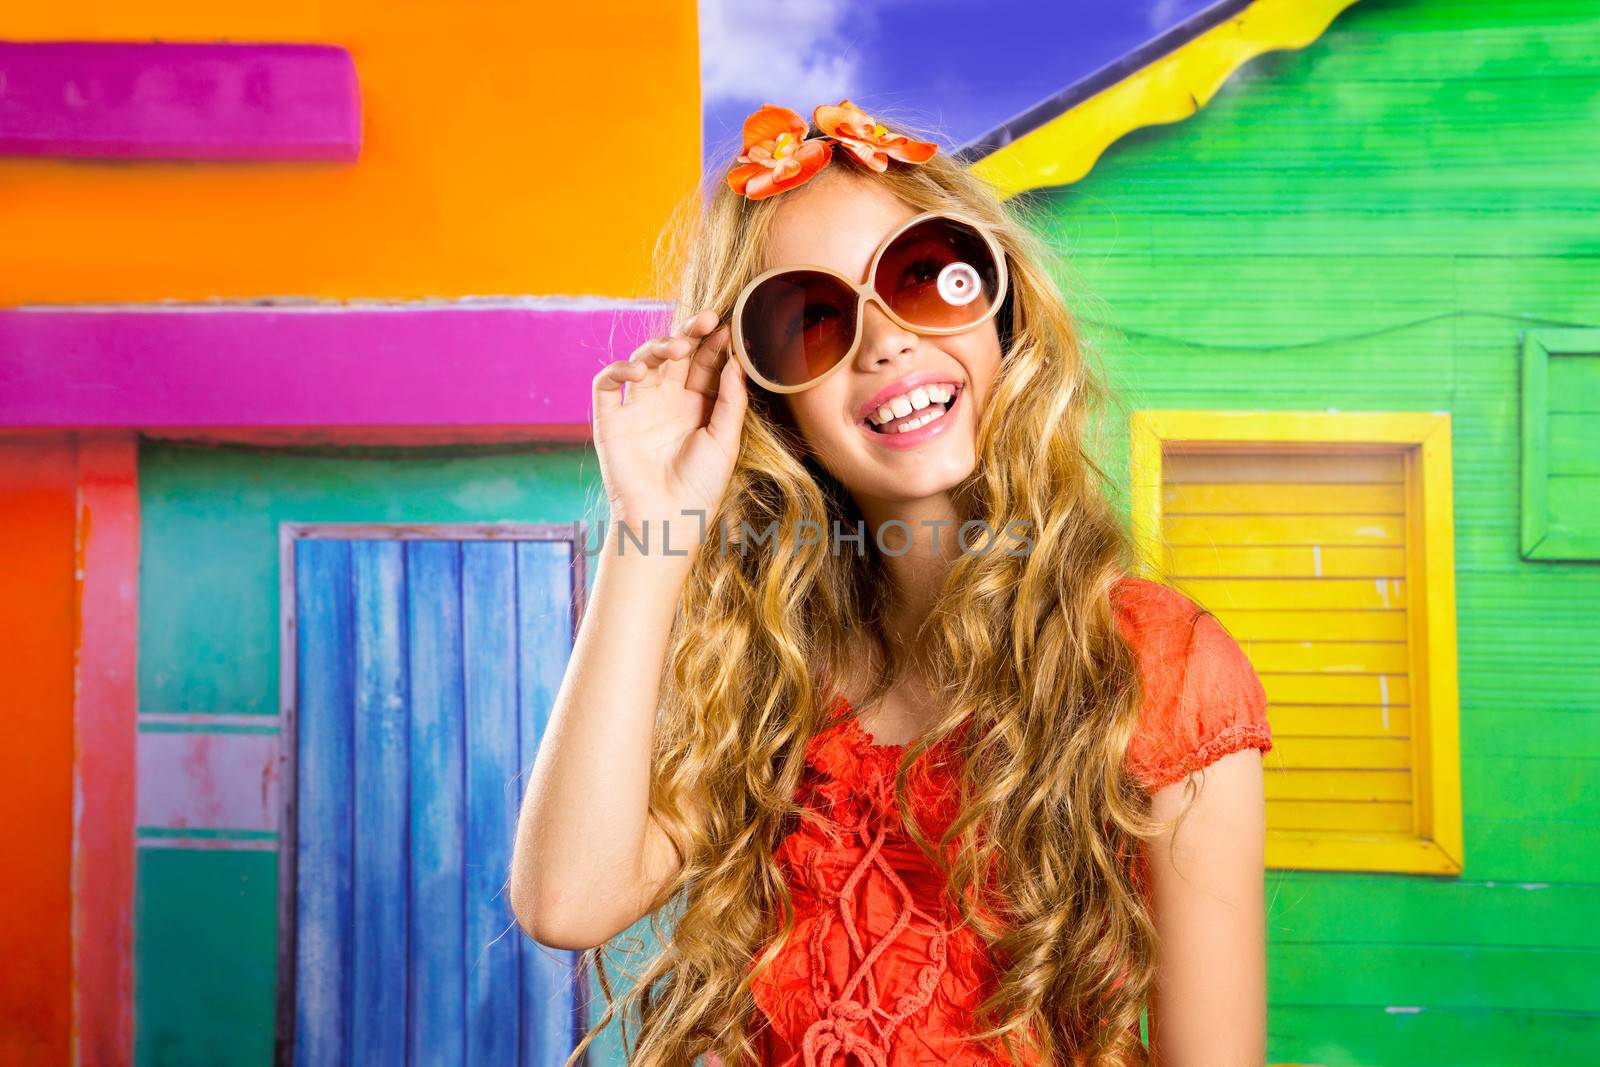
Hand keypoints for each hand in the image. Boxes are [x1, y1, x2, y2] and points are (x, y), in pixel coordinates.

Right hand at [591, 308, 748, 557]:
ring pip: (644, 362)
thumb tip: (735, 360)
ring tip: (676, 348)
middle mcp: (666, 402)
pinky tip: (639, 373)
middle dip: (689, 334)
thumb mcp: (725, 442)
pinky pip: (607, 385)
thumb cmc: (700, 488)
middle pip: (676, 356)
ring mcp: (638, 409)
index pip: (703, 364)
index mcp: (696, 406)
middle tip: (706, 320)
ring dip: (658, 347)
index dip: (713, 344)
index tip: (727, 328)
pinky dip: (619, 370)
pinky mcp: (611, 421)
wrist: (667, 523)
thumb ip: (730, 401)